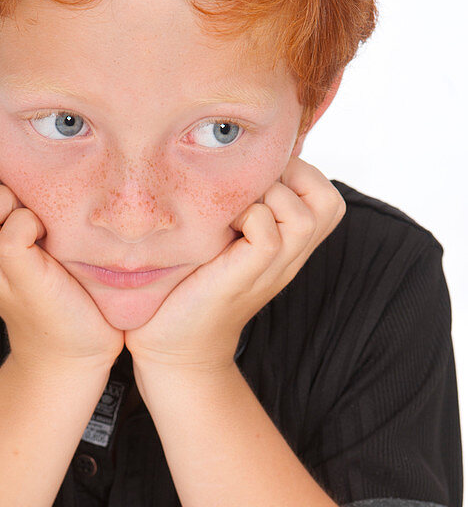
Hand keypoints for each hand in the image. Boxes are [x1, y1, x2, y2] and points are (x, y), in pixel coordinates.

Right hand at [0, 156, 123, 374]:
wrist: (71, 348)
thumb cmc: (53, 283)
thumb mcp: (17, 235)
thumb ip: (2, 200)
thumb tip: (10, 148)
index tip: (0, 191)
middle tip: (12, 200)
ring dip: (4, 203)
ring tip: (30, 221)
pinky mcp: (22, 280)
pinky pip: (9, 237)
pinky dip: (28, 226)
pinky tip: (45, 240)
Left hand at [125, 156, 346, 373]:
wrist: (175, 346)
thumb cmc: (191, 289)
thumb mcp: (225, 239)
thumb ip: (243, 208)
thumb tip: (236, 160)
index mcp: (289, 246)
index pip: (326, 194)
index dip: (298, 173)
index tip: (256, 183)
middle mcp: (290, 257)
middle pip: (329, 201)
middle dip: (292, 179)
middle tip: (253, 191)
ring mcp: (273, 269)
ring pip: (304, 214)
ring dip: (269, 198)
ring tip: (237, 211)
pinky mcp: (248, 275)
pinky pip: (270, 231)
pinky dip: (250, 218)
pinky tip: (224, 230)